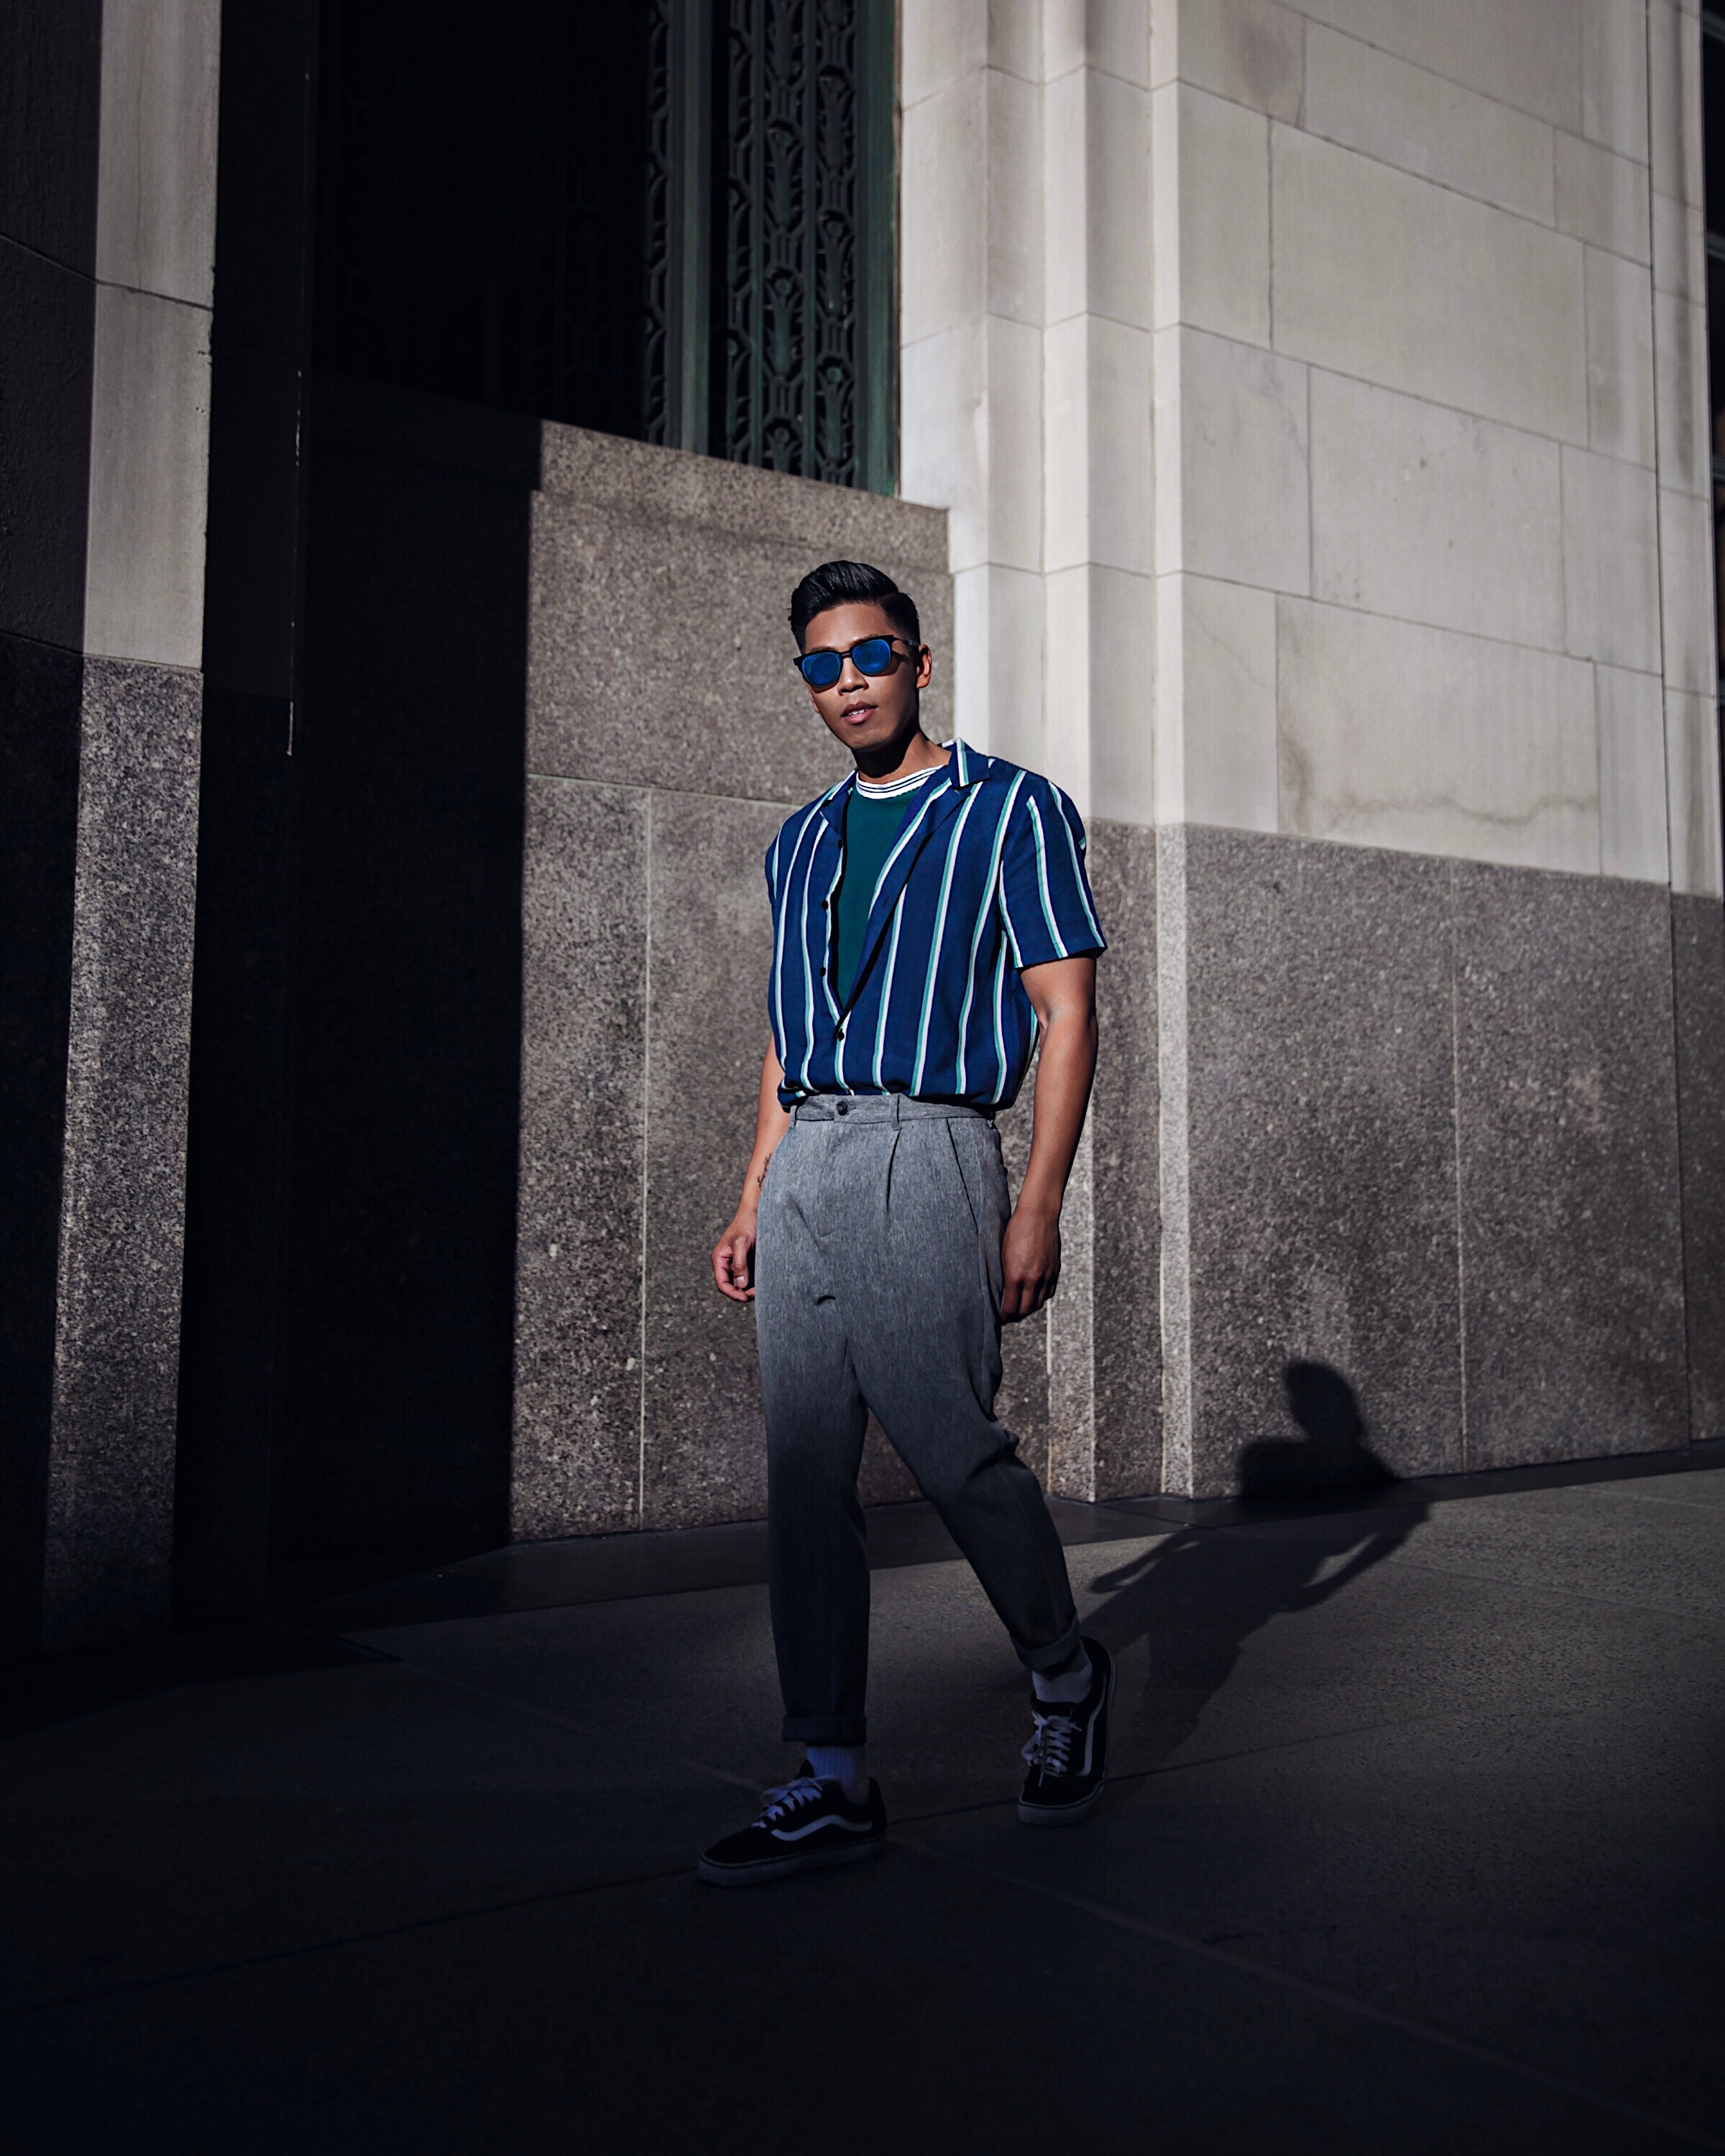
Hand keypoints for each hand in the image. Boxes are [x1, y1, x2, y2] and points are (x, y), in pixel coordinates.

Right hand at [712, 1209, 757, 1301]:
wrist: (757, 1210)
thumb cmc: (746, 1223)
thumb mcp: (741, 1243)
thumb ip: (739, 1264)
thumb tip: (740, 1284)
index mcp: (719, 1258)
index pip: (722, 1283)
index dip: (732, 1293)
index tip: (745, 1298)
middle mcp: (727, 1262)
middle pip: (732, 1285)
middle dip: (743, 1292)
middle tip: (757, 1294)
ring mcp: (737, 1262)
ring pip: (742, 1282)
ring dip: (750, 1288)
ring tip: (762, 1288)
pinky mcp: (748, 1260)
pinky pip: (750, 1275)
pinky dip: (756, 1281)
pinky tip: (764, 1281)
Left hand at [1000, 1200, 1060, 1322]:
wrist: (1038, 1214)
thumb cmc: (1016, 1230)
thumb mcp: (1003, 1254)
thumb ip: (1005, 1275)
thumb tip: (1002, 1292)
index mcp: (1015, 1275)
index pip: (1010, 1308)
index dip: (1004, 1317)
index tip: (1000, 1318)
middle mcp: (1033, 1279)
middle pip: (1026, 1310)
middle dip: (1016, 1316)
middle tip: (1009, 1316)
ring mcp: (1046, 1275)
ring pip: (1039, 1303)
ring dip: (1030, 1308)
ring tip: (1021, 1306)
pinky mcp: (1056, 1270)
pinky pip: (1050, 1292)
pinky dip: (1042, 1297)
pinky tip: (1034, 1294)